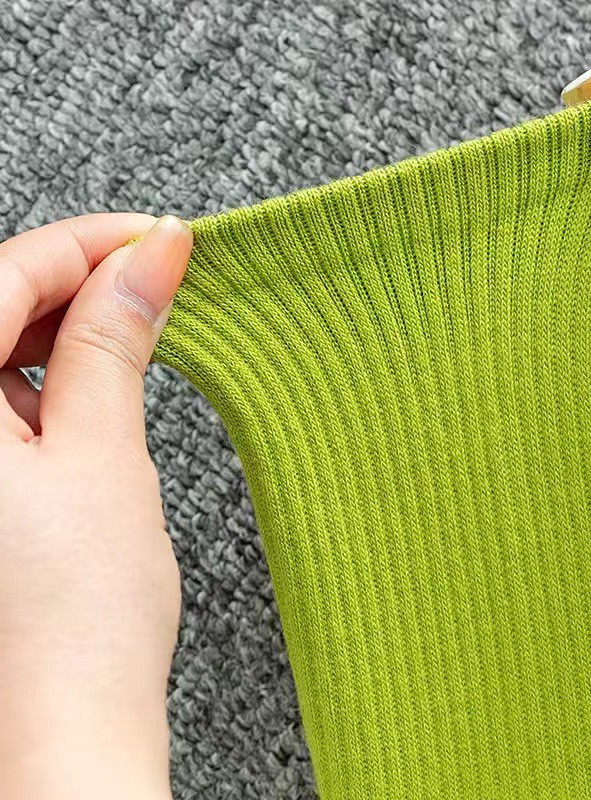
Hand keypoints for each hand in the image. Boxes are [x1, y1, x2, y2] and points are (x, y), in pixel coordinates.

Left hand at [0, 214, 192, 799]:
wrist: (67, 730)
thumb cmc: (78, 619)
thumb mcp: (104, 453)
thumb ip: (114, 341)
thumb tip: (152, 258)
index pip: (0, 277)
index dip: (89, 245)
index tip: (160, 236)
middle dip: (80, 284)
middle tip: (160, 277)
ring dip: (67, 331)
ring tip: (139, 333)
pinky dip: (52, 378)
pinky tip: (96, 386)